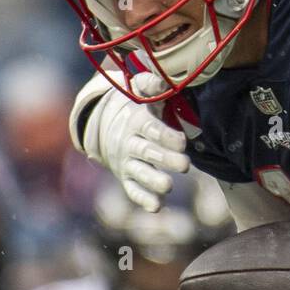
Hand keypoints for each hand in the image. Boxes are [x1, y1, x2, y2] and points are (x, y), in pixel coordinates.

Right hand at [78, 72, 189, 210]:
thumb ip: (150, 84)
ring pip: (139, 173)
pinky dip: (143, 199)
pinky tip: (157, 207)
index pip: (150, 129)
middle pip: (146, 152)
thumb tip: (162, 82)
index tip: (182, 142)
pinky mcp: (125, 177)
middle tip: (185, 165)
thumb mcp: (138, 89)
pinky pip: (132, 190)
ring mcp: (126, 162)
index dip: (166, 136)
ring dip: (153, 181)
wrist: (103, 123)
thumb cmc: (133, 104)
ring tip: (169, 186)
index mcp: (135, 121)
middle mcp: (129, 143)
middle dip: (165, 160)